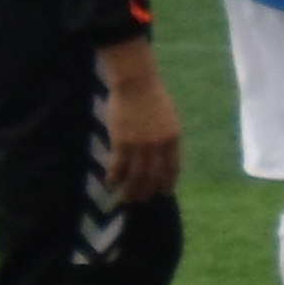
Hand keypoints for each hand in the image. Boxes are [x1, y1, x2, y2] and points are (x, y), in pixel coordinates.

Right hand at [99, 44, 184, 201]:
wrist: (136, 83)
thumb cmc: (152, 97)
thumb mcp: (168, 118)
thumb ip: (166, 137)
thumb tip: (162, 155)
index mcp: (173, 139)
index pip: (172, 168)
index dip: (167, 183)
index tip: (163, 193)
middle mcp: (158, 146)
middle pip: (154, 176)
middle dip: (148, 191)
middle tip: (142, 201)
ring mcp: (140, 146)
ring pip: (136, 176)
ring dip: (131, 190)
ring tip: (127, 199)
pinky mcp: (122, 143)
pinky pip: (118, 167)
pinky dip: (114, 178)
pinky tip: (110, 184)